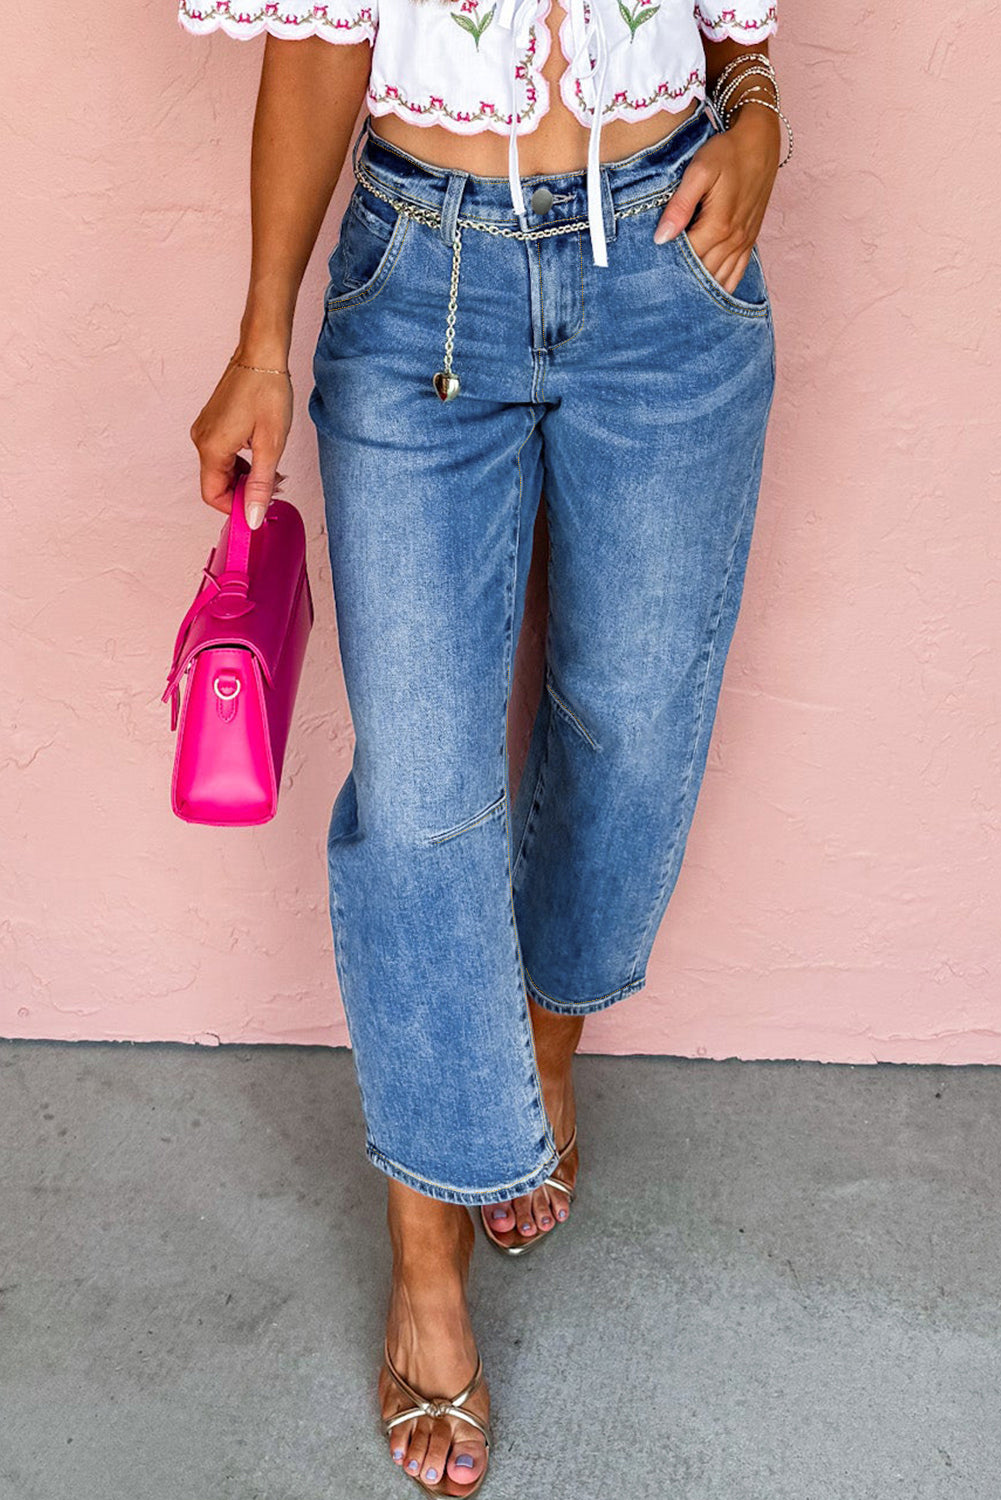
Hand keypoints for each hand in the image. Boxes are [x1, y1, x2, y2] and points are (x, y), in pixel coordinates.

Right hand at [189, 353, 292, 528]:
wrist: (261, 355)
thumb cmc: (267, 392)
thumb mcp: (270, 445)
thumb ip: (261, 485)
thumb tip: (253, 517)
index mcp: (212, 447)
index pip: (213, 496)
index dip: (236, 507)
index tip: (260, 508)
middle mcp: (202, 440)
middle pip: (217, 484)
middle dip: (246, 492)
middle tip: (275, 487)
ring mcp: (205, 431)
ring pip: (222, 470)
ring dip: (246, 478)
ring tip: (274, 472)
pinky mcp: (212, 423)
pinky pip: (223, 454)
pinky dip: (242, 463)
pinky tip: (263, 456)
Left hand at [653, 106, 780, 296]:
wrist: (760, 142)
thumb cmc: (726, 152)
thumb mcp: (699, 172)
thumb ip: (679, 206)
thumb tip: (661, 238)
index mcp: (718, 225)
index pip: (687, 259)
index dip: (667, 267)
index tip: (649, 272)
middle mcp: (733, 239)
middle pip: (703, 273)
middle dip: (682, 281)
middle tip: (659, 291)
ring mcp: (743, 242)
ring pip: (720, 278)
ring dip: (702, 289)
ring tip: (679, 299)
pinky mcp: (750, 240)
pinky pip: (737, 273)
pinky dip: (723, 286)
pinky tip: (709, 297)